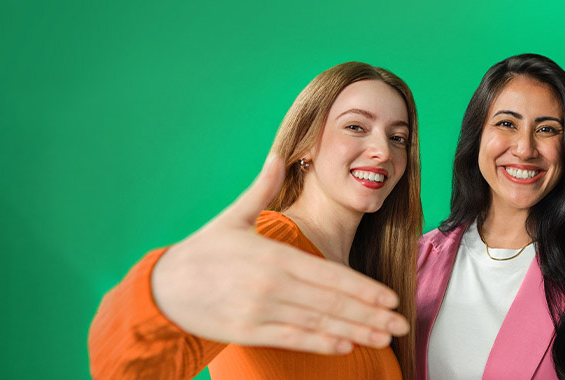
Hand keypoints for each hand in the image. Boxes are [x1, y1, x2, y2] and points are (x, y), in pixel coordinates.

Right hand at [151, 152, 409, 353]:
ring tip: (384, 338)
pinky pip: (293, 339)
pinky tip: (346, 346)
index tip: (389, 298)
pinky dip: (322, 343)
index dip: (363, 289)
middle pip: (331, 303)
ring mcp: (261, 312)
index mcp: (272, 256)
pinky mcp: (249, 332)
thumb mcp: (232, 217)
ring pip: (318, 324)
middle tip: (401, 323)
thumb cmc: (201, 253)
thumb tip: (280, 154)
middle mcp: (271, 286)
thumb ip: (262, 189)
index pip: (329, 274)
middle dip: (370, 314)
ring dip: (355, 332)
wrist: (162, 290)